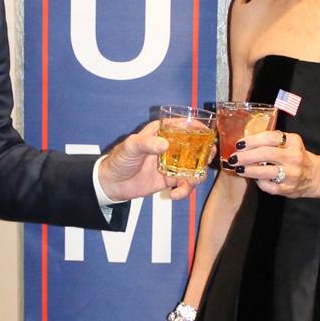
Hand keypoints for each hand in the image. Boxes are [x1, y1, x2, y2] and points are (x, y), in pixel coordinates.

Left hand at [98, 120, 213, 201]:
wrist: (112, 183)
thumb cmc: (119, 160)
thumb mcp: (131, 147)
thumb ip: (146, 144)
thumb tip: (165, 144)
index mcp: (159, 134)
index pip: (181, 125)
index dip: (196, 127)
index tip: (207, 132)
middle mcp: (168, 147)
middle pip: (194, 146)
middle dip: (205, 152)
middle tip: (207, 158)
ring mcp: (170, 164)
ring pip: (193, 167)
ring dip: (198, 175)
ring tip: (192, 182)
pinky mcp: (169, 180)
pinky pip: (184, 184)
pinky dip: (184, 190)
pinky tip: (175, 195)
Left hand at [226, 129, 317, 197]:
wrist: (315, 176)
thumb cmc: (295, 156)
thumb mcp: (289, 143)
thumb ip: (271, 141)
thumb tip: (244, 144)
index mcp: (293, 141)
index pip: (270, 137)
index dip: (252, 140)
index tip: (239, 144)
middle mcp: (294, 157)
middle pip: (266, 154)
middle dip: (246, 156)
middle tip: (234, 158)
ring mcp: (292, 174)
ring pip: (265, 171)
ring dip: (248, 170)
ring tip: (238, 168)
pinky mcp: (288, 188)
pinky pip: (268, 186)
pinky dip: (258, 182)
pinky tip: (253, 178)